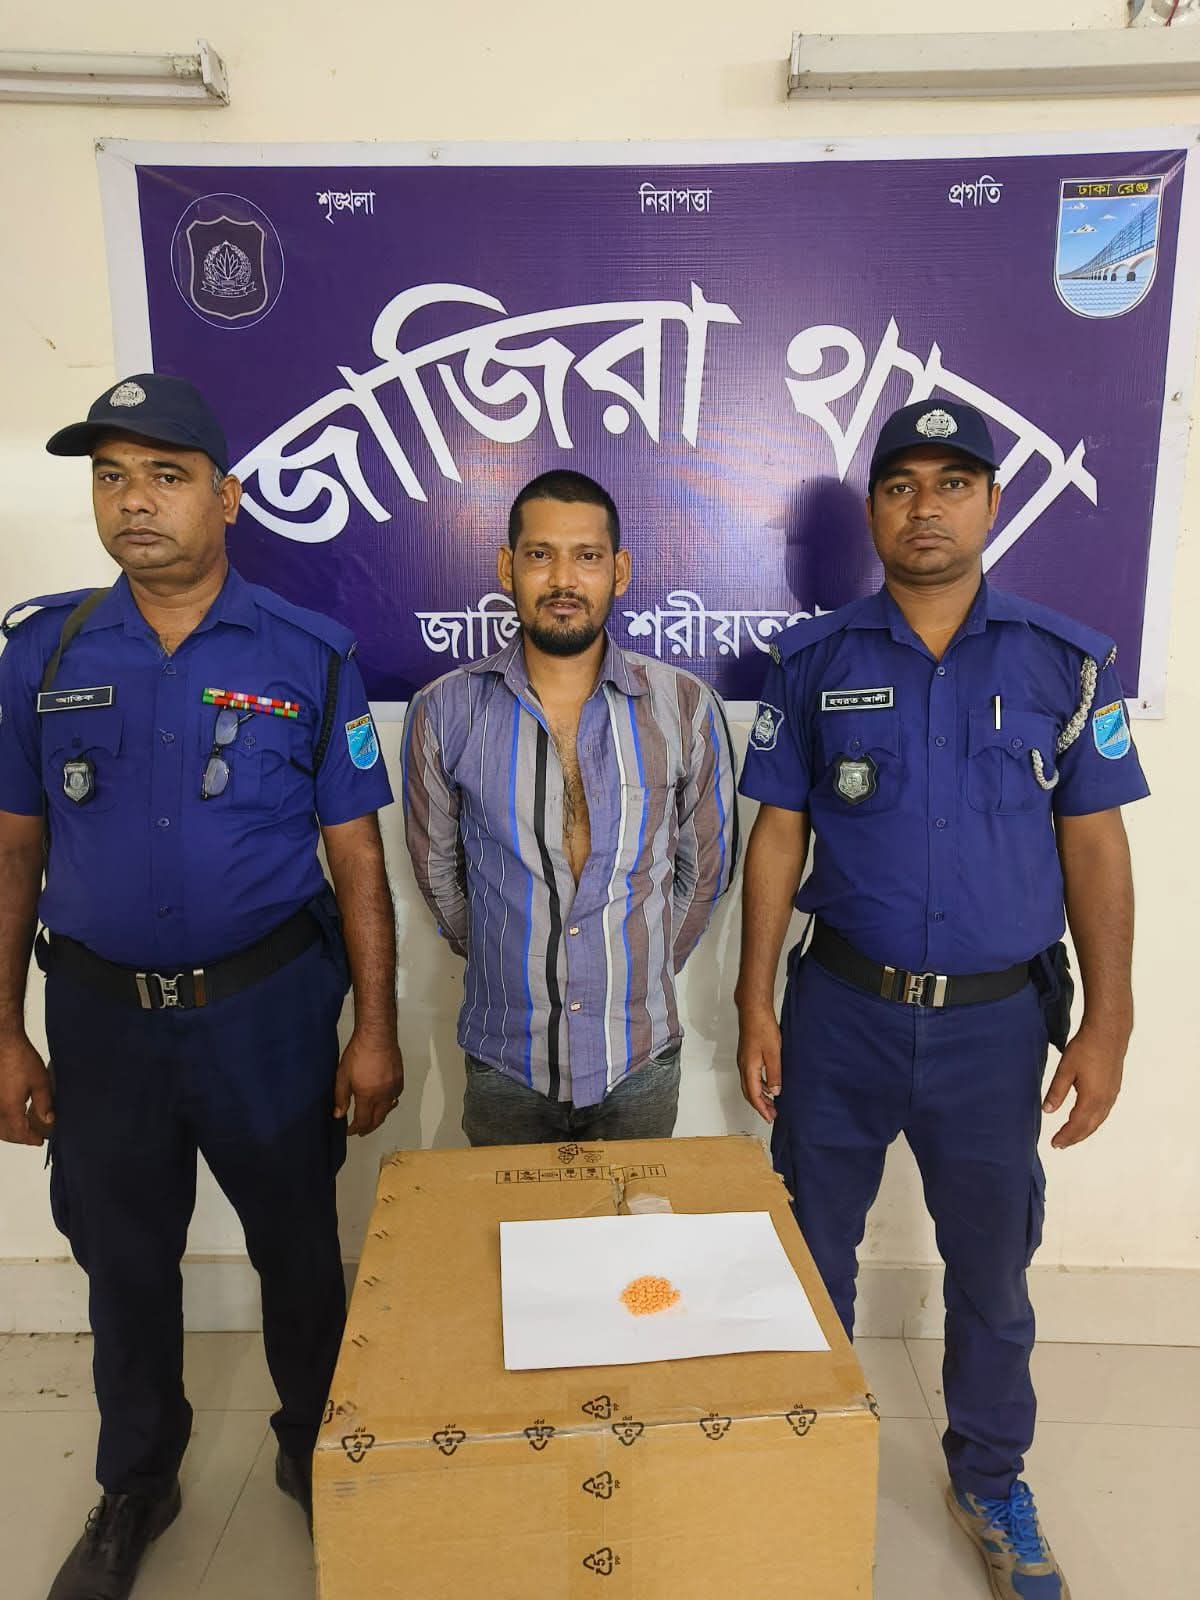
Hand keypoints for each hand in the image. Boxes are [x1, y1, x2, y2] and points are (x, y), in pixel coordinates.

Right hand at [0, 1034, 53, 1146]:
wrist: (4, 1043)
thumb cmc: (21, 1059)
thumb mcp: (40, 1081)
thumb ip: (44, 1103)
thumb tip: (48, 1121)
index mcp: (10, 1108)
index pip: (20, 1133)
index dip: (30, 1139)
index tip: (39, 1141)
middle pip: (6, 1133)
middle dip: (20, 1138)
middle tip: (33, 1137)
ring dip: (9, 1132)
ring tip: (23, 1130)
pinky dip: (2, 1123)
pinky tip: (11, 1118)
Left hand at [333, 1031, 404, 1136]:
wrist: (377, 1036)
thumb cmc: (358, 1053)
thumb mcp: (342, 1075)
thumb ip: (341, 1097)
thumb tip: (339, 1115)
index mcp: (368, 1096)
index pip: (363, 1121)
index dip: (355, 1129)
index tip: (349, 1131)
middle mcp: (383, 1096)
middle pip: (378, 1120)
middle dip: (368, 1128)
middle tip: (361, 1131)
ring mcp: (394, 1088)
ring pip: (388, 1110)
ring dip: (379, 1117)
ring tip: (372, 1119)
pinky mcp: (400, 1079)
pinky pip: (395, 1098)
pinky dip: (388, 1103)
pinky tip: (383, 1100)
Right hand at [737, 1004, 781, 1122]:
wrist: (753, 1010)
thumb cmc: (762, 1027)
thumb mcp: (773, 1053)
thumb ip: (774, 1074)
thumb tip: (775, 1092)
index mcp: (749, 1068)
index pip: (754, 1095)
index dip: (762, 1109)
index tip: (770, 1118)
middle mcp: (743, 1066)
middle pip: (749, 1093)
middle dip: (759, 1106)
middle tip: (771, 1115)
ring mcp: (743, 1061)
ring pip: (749, 1085)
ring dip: (759, 1096)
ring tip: (771, 1103)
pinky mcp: (747, 1055)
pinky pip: (750, 1076)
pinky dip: (759, 1085)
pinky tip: (768, 1084)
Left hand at [1042, 1026, 1124, 1148]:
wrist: (1109, 1033)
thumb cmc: (1086, 1048)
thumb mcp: (1065, 1069)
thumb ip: (1056, 1091)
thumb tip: (1047, 1110)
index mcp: (1092, 1098)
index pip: (1077, 1125)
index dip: (1065, 1136)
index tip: (1054, 1143)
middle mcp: (1105, 1100)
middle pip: (1089, 1127)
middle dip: (1074, 1137)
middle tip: (1060, 1144)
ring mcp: (1112, 1095)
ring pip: (1098, 1121)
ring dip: (1085, 1131)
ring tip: (1071, 1136)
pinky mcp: (1114, 1088)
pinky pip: (1103, 1112)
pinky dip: (1093, 1121)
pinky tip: (1087, 1119)